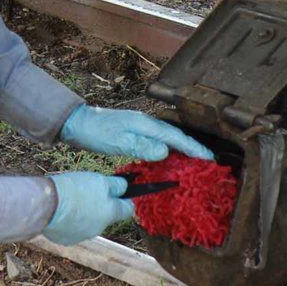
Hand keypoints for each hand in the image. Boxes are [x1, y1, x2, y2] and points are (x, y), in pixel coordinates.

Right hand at [42, 172, 133, 245]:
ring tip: (71, 199)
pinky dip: (70, 220)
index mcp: (110, 213)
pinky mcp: (68, 239)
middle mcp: (100, 228)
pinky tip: (61, 210)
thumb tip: (125, 187)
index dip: (125, 200)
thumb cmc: (73, 190)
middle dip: (101, 205)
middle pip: (107, 215)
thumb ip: (115, 185)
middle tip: (88, 191)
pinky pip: (74, 228)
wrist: (46, 205)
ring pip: (89, 222)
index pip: (128, 210)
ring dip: (84, 212)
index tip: (120, 192)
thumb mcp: (98, 180)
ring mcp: (84, 236)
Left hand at [61, 105, 213, 161]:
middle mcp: (147, 123)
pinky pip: (158, 142)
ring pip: (168, 139)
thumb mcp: (118, 141)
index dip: (194, 148)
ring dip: (181, 149)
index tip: (209, 159)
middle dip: (193, 148)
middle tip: (207, 163)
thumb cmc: (96, 132)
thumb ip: (142, 146)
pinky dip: (168, 150)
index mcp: (146, 124)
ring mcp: (141, 127)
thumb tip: (165, 152)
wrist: (77, 122)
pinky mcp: (134, 132)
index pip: (176, 137)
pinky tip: (168, 158)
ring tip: (193, 162)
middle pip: (176, 136)